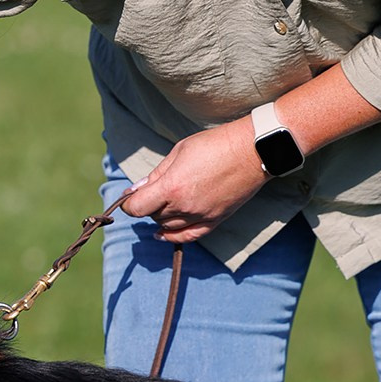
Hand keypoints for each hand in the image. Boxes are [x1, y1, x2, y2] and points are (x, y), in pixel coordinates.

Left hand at [119, 120, 268, 244]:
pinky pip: (188, 236)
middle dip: (147, 204)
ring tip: (162, 202)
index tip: (129, 198)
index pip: (138, 207)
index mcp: (172, 187)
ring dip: (160, 216)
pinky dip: (172, 237)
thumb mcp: (179, 151)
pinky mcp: (214, 221)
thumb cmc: (215, 144)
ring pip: (168, 226)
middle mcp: (184, 206)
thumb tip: (135, 190)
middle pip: (153, 215)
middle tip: (150, 191)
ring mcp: (200, 216)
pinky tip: (161, 234)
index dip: (129, 204)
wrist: (251, 151)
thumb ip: (156, 174)